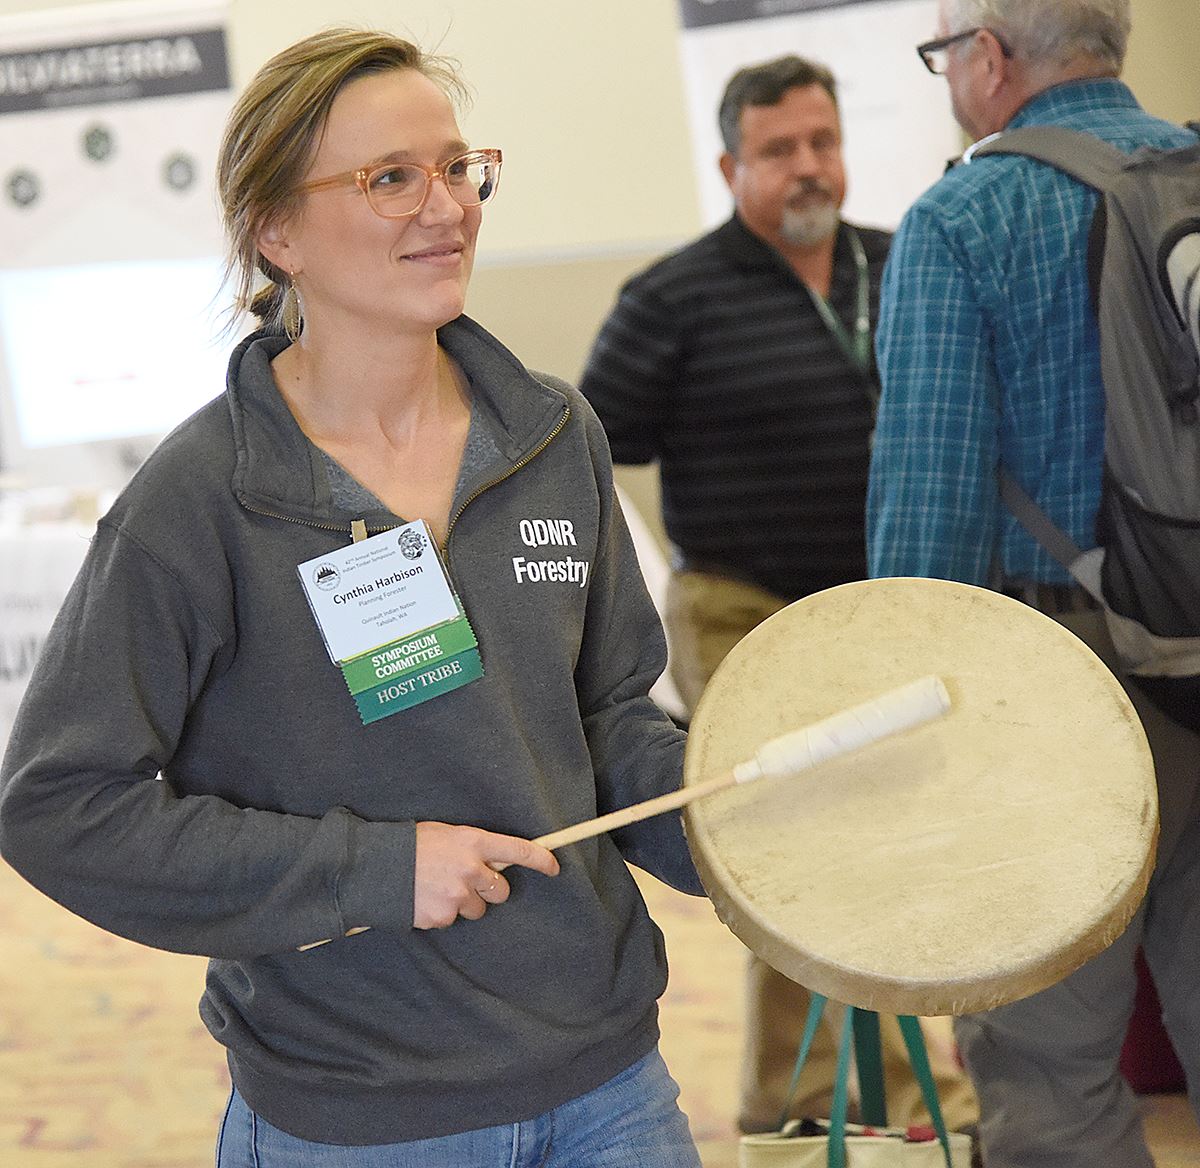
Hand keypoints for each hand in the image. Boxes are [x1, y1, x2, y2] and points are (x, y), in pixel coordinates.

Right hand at [413, 822, 558, 928]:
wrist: (374, 866)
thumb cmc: (411, 844)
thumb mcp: (446, 834)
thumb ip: (472, 847)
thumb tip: (493, 862)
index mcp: (473, 842)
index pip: (519, 850)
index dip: (540, 860)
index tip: (554, 867)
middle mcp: (471, 869)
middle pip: (501, 890)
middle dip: (489, 889)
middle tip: (468, 881)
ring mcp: (458, 896)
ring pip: (477, 909)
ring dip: (464, 902)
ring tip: (438, 888)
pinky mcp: (442, 917)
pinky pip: (452, 920)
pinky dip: (442, 913)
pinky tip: (425, 899)